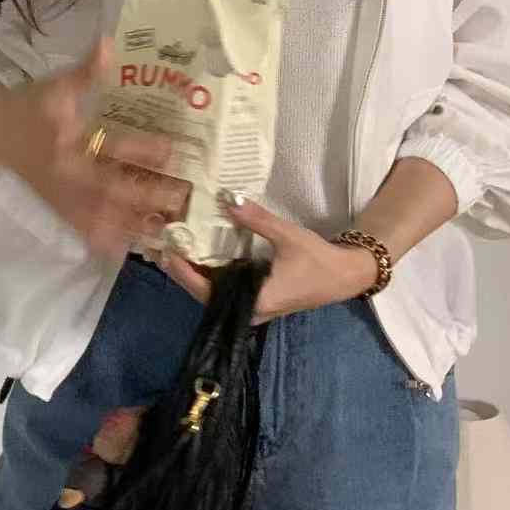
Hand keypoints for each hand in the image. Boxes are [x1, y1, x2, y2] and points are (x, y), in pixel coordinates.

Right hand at [0, 36, 186, 260]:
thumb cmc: (30, 105)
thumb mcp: (55, 83)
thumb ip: (85, 70)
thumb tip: (109, 43)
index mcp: (67, 139)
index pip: (109, 146)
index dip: (141, 149)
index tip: (172, 150)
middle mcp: (66, 172)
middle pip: (111, 189)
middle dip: (145, 194)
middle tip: (180, 197)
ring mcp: (62, 195)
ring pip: (101, 216)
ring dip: (132, 224)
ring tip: (165, 228)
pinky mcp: (59, 208)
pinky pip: (84, 230)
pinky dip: (106, 242)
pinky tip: (130, 250)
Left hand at [149, 196, 379, 324]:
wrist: (343, 276)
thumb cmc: (318, 260)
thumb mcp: (288, 236)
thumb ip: (257, 220)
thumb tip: (229, 199)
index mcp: (255, 300)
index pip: (207, 291)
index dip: (184, 273)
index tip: (168, 253)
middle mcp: (250, 310)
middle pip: (205, 295)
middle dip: (184, 272)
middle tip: (165, 247)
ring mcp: (253, 308)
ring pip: (215, 295)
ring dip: (196, 274)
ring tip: (177, 250)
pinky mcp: (256, 300)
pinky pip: (226, 291)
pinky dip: (211, 275)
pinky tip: (200, 257)